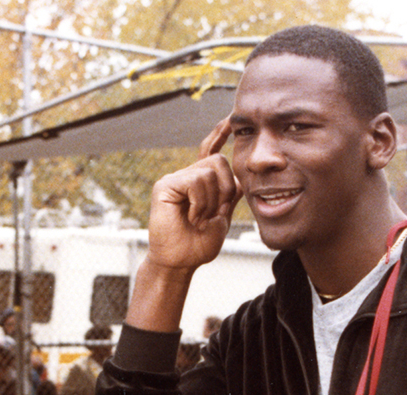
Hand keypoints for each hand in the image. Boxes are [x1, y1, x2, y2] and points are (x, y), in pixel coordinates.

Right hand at [145, 116, 242, 276]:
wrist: (181, 262)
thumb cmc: (198, 245)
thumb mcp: (222, 217)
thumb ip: (230, 196)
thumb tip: (240, 178)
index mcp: (200, 183)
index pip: (210, 151)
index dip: (220, 135)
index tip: (231, 121)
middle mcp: (187, 176)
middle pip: (219, 161)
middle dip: (225, 189)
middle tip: (214, 213)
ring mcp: (175, 179)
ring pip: (209, 172)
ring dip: (211, 201)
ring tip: (199, 218)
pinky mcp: (166, 185)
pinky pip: (195, 181)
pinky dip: (200, 202)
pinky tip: (192, 216)